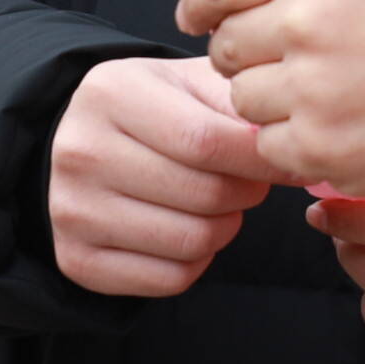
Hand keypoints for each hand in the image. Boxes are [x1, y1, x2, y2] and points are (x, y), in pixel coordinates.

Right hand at [49, 56, 277, 298]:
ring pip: (192, 242)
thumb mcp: (192, 84)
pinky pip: (170, 280)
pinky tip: (189, 229)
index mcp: (111, 93)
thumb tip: (293, 156)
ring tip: (220, 205)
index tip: (288, 166)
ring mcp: (71, 209)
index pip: (207, 141)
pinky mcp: (75, 258)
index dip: (261, 161)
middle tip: (250, 184)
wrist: (87, 141)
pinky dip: (197, 261)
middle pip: (204, 195)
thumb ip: (240, 109)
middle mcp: (81, 151)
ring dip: (224, 228)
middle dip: (246, 194)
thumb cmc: (157, 108)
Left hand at [176, 0, 364, 196]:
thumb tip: (203, 3)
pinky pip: (267, 145)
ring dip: (272, 101)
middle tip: (300, 60)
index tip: (198, 17)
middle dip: (249, 56)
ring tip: (330, 93)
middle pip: (225, 45)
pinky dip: (293, 142)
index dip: (200, 4)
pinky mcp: (319, 145)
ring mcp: (312, 86)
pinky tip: (338, 125)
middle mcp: (307, 18)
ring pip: (242, 97)